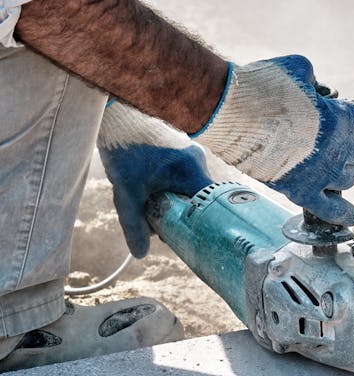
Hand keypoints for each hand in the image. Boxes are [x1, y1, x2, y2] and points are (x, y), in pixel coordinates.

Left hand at [97, 102, 213, 257]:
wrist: (114, 113)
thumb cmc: (122, 150)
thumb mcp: (126, 193)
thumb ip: (134, 224)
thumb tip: (140, 255)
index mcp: (191, 171)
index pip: (210, 205)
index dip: (200, 224)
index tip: (187, 235)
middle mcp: (197, 160)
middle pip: (199, 198)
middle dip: (182, 214)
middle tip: (161, 224)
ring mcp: (191, 152)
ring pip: (190, 187)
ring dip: (174, 199)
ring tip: (150, 202)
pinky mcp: (182, 148)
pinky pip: (184, 175)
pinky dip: (172, 186)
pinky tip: (152, 187)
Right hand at [192, 55, 353, 225]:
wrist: (229, 113)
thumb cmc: (261, 87)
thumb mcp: (298, 68)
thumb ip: (316, 82)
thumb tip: (318, 92)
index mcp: (339, 119)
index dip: (346, 113)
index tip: (335, 111)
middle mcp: (336, 150)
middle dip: (346, 141)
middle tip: (330, 138)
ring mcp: (321, 174)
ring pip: (350, 177)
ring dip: (344, 169)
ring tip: (331, 165)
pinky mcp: (301, 192)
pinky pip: (330, 210)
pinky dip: (342, 214)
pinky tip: (349, 216)